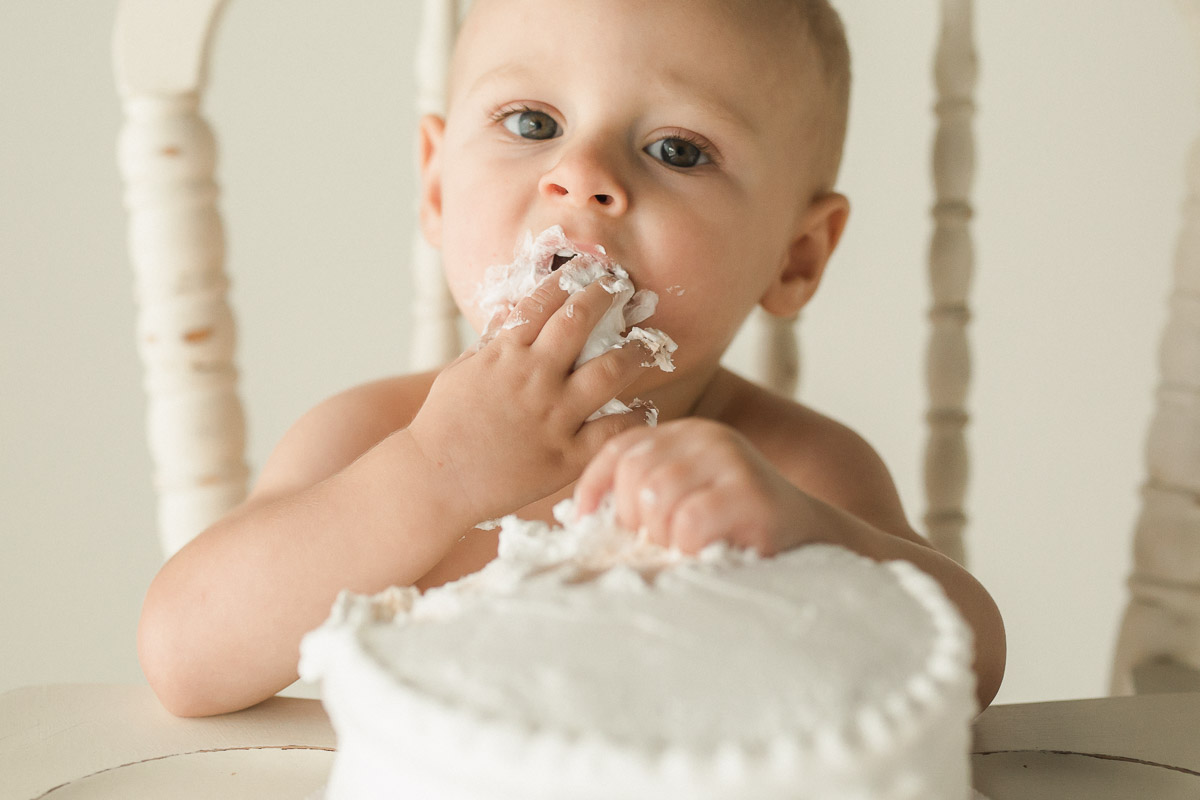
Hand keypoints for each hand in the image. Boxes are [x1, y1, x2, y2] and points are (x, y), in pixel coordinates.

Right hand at [406, 274, 655, 522]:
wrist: (435, 479)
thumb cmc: (443, 424)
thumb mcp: (461, 371)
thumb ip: (491, 344)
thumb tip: (510, 316)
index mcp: (506, 354)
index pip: (544, 301)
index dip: (570, 278)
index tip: (589, 268)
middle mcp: (534, 378)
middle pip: (580, 322)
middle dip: (606, 296)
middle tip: (625, 288)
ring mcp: (553, 416)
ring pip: (609, 371)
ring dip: (634, 353)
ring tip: (648, 346)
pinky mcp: (565, 455)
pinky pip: (613, 430)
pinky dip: (635, 417)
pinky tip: (645, 408)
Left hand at [575, 419, 816, 555]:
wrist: (818, 540)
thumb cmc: (739, 530)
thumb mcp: (689, 500)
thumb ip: (646, 498)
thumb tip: (579, 519)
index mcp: (687, 434)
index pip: (620, 448)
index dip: (595, 485)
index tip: (585, 519)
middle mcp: (708, 436)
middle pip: (634, 473)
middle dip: (634, 519)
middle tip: (658, 545)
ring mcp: (731, 459)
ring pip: (656, 497)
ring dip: (663, 537)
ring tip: (686, 549)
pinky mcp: (750, 492)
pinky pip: (689, 522)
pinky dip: (687, 547)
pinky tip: (707, 552)